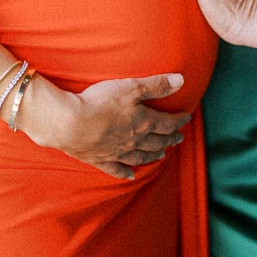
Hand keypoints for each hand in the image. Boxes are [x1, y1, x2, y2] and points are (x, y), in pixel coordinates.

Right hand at [20, 72, 191, 180]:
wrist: (69, 123)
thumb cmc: (100, 102)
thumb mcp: (131, 87)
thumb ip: (156, 85)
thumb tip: (181, 80)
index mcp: (143, 122)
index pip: (167, 123)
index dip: (179, 120)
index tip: (187, 118)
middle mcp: (133, 141)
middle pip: (156, 141)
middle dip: (169, 139)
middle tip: (178, 138)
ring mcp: (116, 152)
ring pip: (140, 156)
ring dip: (152, 156)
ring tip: (161, 155)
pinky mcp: (99, 159)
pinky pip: (116, 169)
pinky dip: (124, 172)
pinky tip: (130, 176)